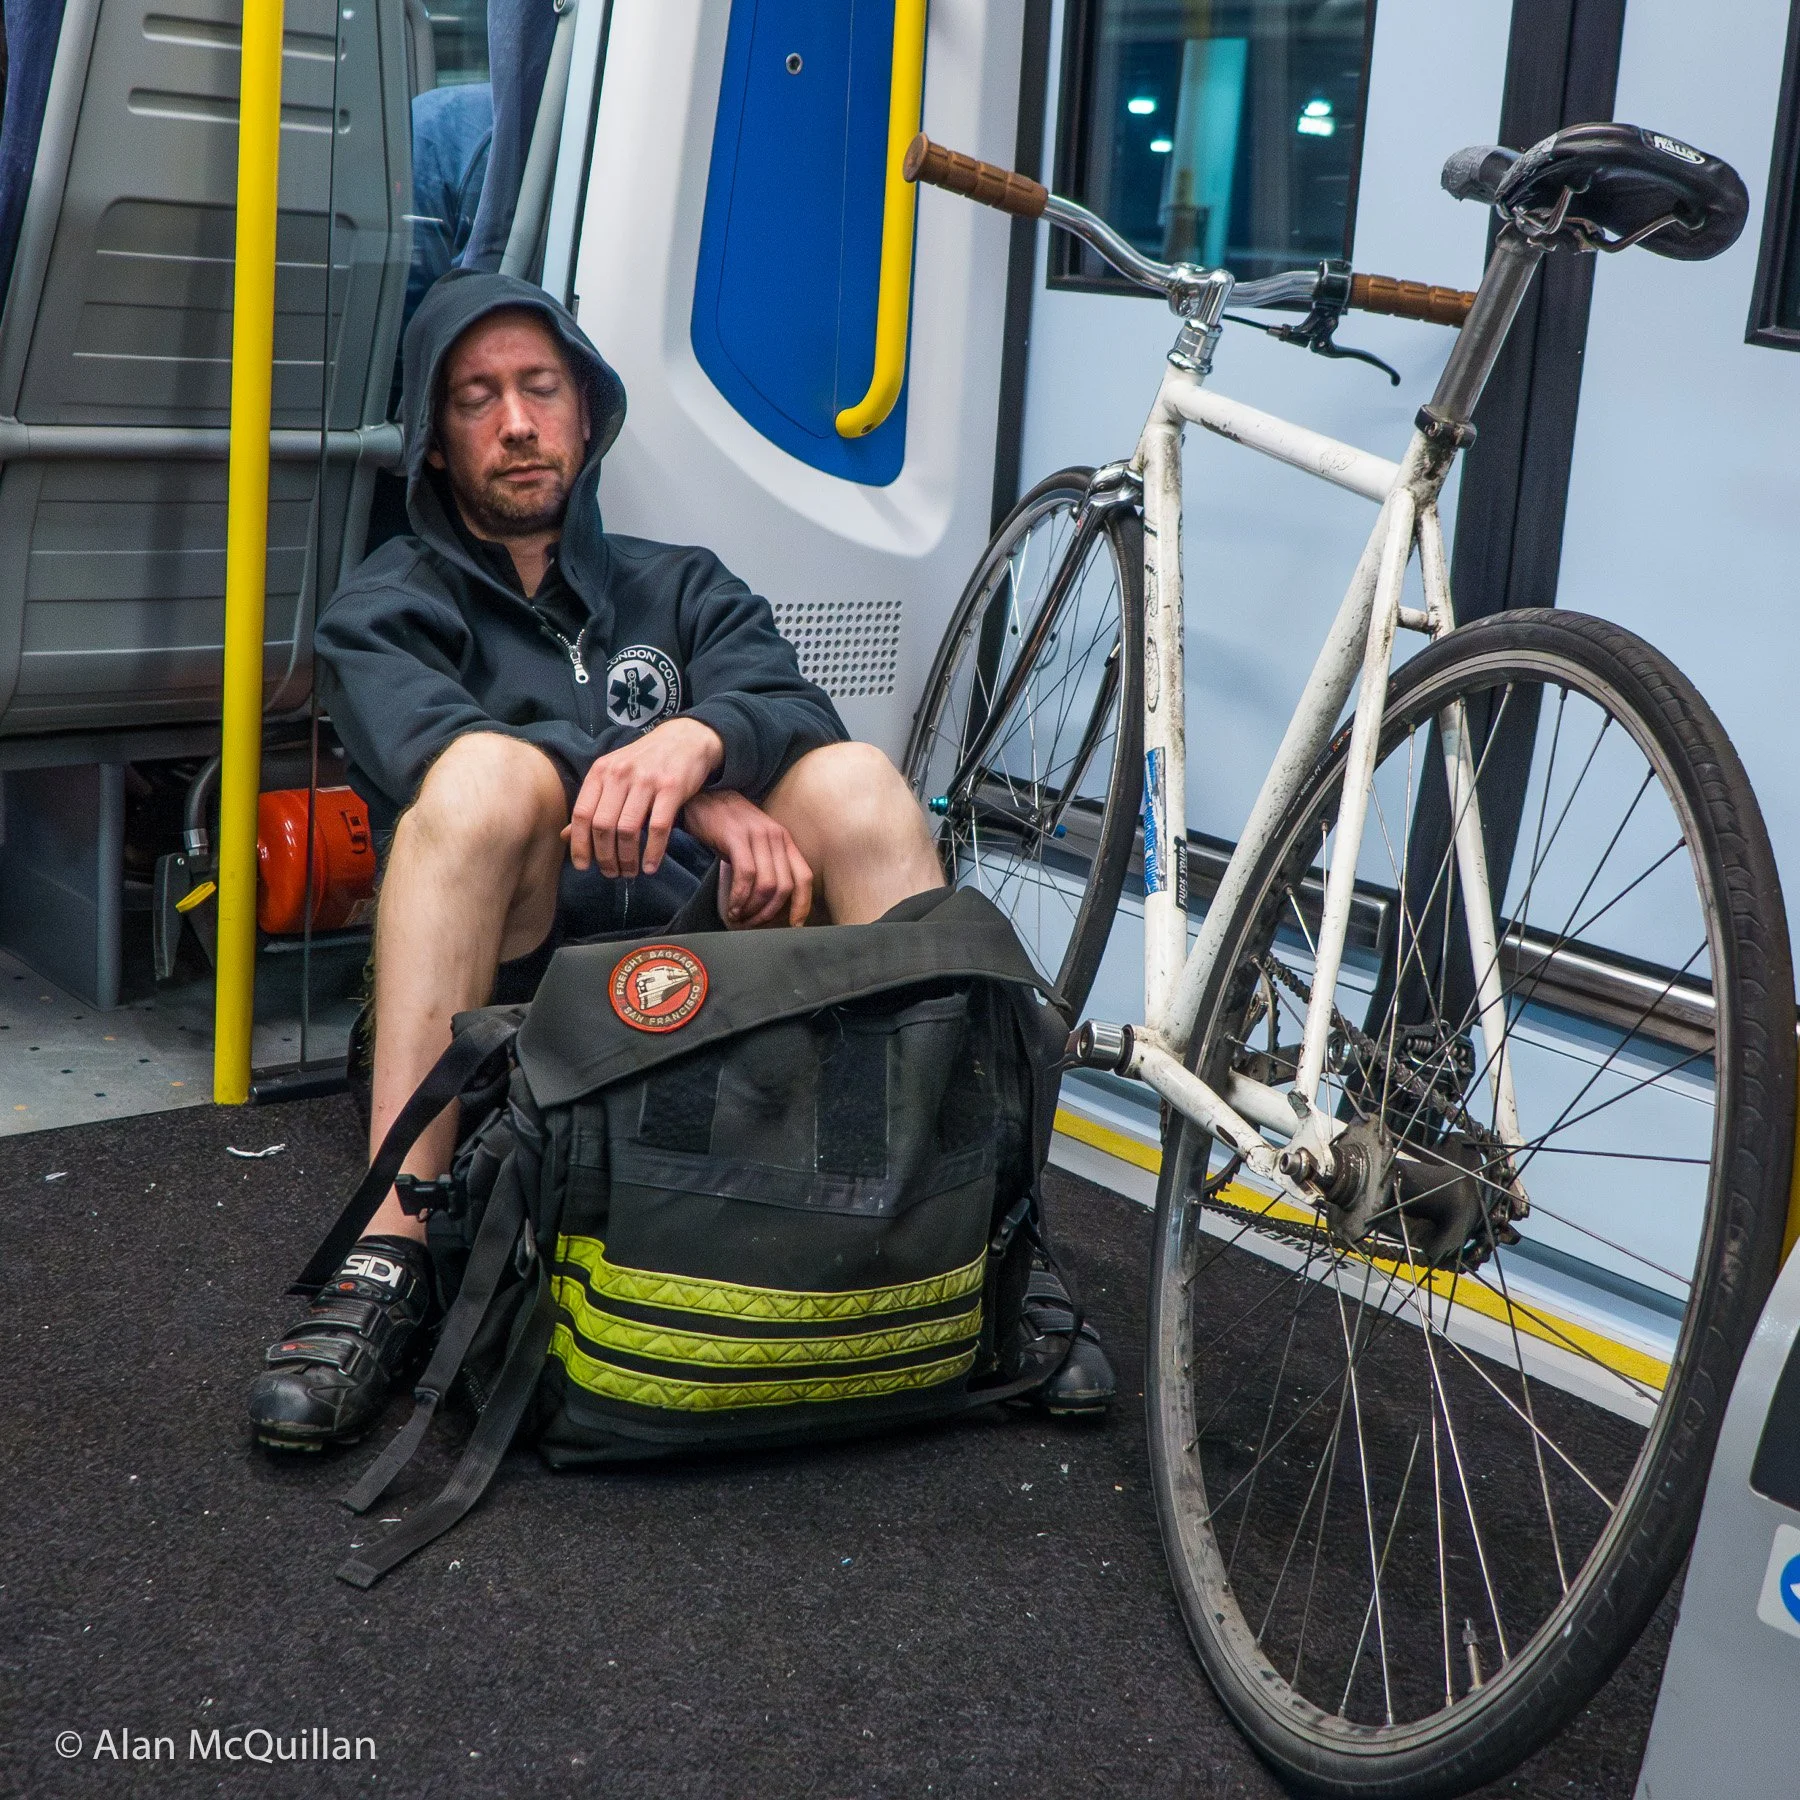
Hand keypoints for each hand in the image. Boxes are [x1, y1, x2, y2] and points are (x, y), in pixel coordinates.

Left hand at [565, 717, 723, 876]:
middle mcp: (620, 774)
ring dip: (627, 859)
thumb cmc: (645, 762)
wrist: (685, 738)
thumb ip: (592, 803)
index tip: (583, 866)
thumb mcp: (613, 775)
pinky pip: (658, 828)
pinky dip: (653, 853)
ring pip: (628, 830)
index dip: (579, 844)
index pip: (582, 813)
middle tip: (611, 873)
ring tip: (629, 872)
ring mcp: (646, 780)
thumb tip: (566, 836)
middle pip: (603, 826)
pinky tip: (650, 867)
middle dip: (605, 857)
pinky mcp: (671, 788)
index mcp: (601, 771)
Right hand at [681, 788, 813, 927]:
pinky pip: (746, 876)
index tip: (795, 925)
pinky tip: (732, 906)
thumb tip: (769, 903)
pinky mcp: (737, 837)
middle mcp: (776, 836)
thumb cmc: (726, 827)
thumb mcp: (754, 844)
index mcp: (784, 840)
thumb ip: (766, 866)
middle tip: (752, 923)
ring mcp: (757, 835)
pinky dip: (739, 897)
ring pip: (766, 885)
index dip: (802, 905)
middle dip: (769, 913)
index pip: (804, 877)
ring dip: (752, 908)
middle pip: (785, 887)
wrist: (703, 799)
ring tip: (738, 916)